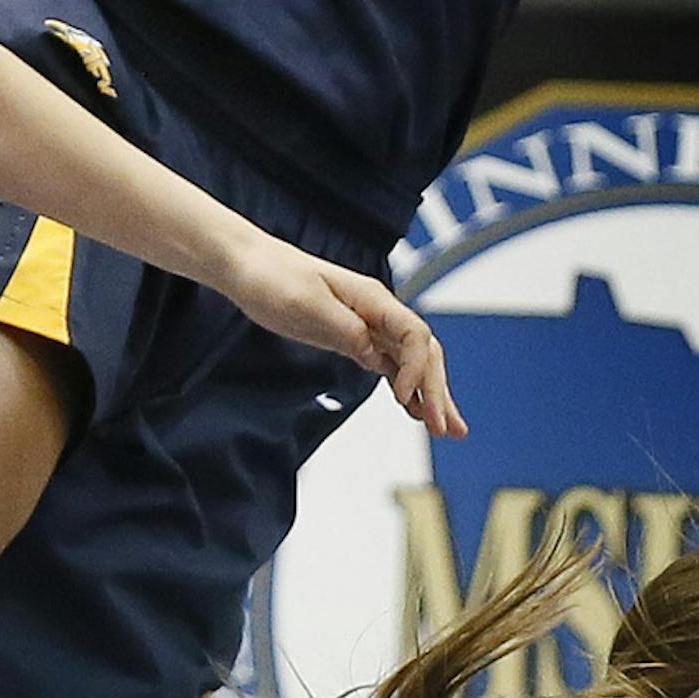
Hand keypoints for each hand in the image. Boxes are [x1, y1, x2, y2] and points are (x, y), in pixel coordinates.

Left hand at [224, 249, 463, 423]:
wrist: (250, 267)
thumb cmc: (274, 278)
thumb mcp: (307, 305)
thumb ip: (344, 329)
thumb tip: (374, 355)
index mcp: (372, 298)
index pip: (414, 335)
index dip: (417, 369)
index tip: (404, 399)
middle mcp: (377, 312)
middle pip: (423, 352)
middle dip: (437, 391)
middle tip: (447, 430)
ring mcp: (367, 325)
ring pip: (411, 362)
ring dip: (431, 394)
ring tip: (448, 429)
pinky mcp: (353, 337)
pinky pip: (390, 365)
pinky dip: (406, 389)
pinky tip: (415, 409)